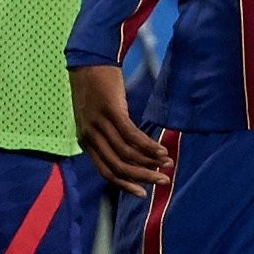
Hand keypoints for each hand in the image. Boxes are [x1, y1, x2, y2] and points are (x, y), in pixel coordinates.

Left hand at [71, 65, 171, 198]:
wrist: (88, 60)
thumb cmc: (95, 90)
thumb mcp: (94, 118)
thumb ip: (105, 136)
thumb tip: (129, 154)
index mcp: (85, 141)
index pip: (105, 172)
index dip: (125, 184)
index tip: (143, 193)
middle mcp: (90, 136)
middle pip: (118, 167)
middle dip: (143, 177)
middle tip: (163, 181)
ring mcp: (100, 124)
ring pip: (127, 153)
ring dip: (150, 161)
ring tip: (168, 163)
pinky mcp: (111, 111)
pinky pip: (132, 136)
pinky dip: (149, 146)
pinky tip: (162, 150)